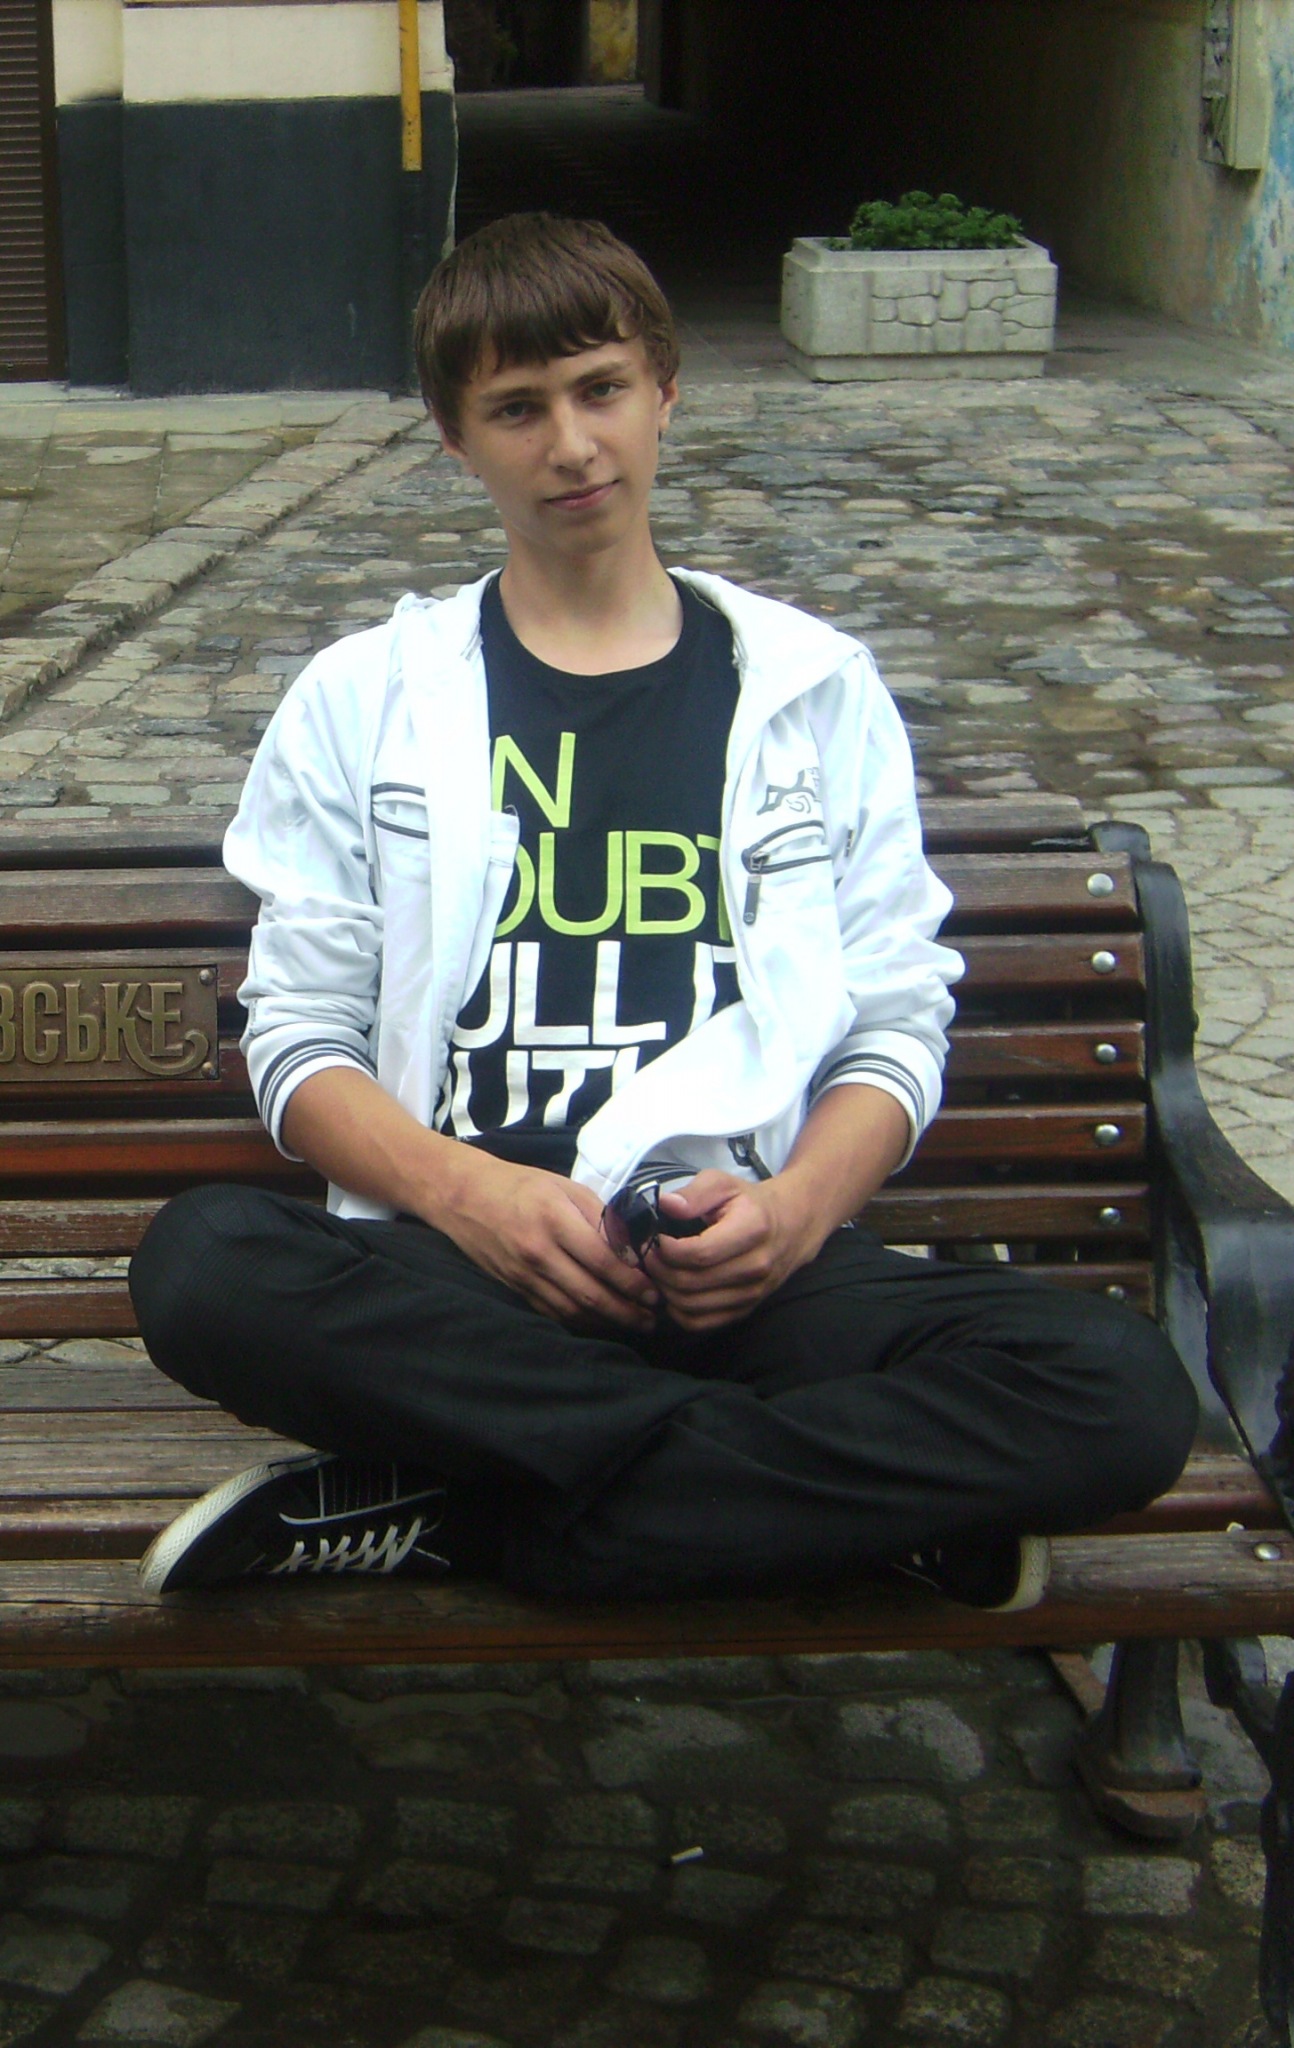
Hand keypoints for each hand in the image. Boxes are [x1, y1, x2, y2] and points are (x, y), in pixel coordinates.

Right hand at [435, 1156, 659, 1333]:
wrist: (464, 1196)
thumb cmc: (521, 1185)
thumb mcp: (566, 1187)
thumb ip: (601, 1218)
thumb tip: (634, 1249)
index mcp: (555, 1221)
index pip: (603, 1262)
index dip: (633, 1283)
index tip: (655, 1292)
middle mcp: (538, 1252)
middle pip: (590, 1294)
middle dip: (627, 1311)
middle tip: (652, 1319)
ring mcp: (524, 1275)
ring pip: (572, 1310)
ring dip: (607, 1322)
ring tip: (634, 1323)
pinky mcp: (515, 1288)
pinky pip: (552, 1313)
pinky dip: (580, 1321)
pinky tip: (600, 1321)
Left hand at [643, 1170, 824, 1332]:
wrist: (792, 1226)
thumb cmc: (751, 1204)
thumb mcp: (723, 1184)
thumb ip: (694, 1193)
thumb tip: (666, 1206)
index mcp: (752, 1230)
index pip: (699, 1253)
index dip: (668, 1250)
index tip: (657, 1239)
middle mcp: (756, 1267)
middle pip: (691, 1282)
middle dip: (660, 1270)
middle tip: (650, 1255)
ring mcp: (753, 1293)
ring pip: (693, 1306)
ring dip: (666, 1291)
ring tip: (660, 1271)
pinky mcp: (746, 1309)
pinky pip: (702, 1323)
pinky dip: (679, 1312)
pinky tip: (673, 1292)